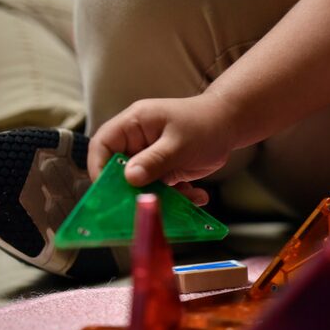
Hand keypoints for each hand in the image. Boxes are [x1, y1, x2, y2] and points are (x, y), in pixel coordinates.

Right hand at [88, 92, 237, 204]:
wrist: (230, 125)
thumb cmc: (204, 124)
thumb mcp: (178, 144)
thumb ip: (154, 161)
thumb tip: (129, 178)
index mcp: (134, 124)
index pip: (103, 145)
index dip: (100, 167)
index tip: (107, 191)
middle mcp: (138, 141)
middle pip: (120, 170)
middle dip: (133, 190)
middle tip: (145, 205)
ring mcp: (151, 157)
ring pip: (144, 184)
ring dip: (161, 197)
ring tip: (185, 199)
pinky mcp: (165, 170)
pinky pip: (163, 189)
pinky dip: (178, 197)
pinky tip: (197, 195)